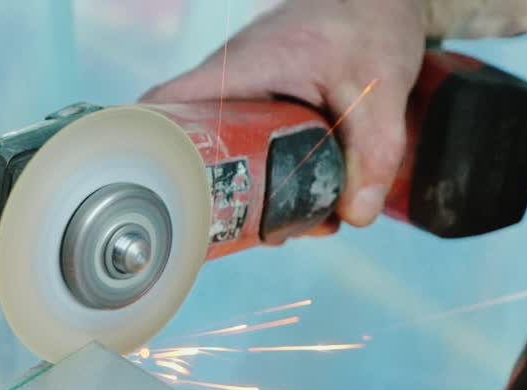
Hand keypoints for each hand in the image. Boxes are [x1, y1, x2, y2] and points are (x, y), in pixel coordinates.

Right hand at [140, 0, 425, 226]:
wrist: (380, 3)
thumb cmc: (370, 24)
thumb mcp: (380, 90)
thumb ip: (373, 152)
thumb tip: (353, 216)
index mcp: (244, 68)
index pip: (167, 104)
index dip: (146, 146)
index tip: (149, 189)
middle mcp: (233, 82)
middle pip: (195, 144)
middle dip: (213, 194)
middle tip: (244, 229)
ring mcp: (246, 97)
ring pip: (227, 154)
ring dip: (249, 194)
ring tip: (285, 228)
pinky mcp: (264, 109)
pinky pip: (251, 149)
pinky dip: (269, 180)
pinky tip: (301, 207)